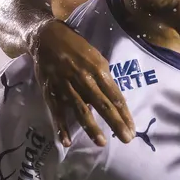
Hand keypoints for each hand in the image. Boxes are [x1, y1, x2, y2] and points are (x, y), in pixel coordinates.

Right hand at [29, 19, 134, 146]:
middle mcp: (83, 78)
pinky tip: (66, 141)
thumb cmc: (76, 46)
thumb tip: (113, 97)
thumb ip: (103, 76)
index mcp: (97, 69)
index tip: (133, 128)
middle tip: (127, 139)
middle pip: (102, 104)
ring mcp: (66, 86)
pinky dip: (61, 127)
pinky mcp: (51, 91)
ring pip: (81, 110)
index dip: (125, 113)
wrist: (46, 37)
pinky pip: (57, 111)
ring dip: (92, 128)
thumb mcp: (95, 56)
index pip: (115, 95)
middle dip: (115, 123)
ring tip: (102, 142)